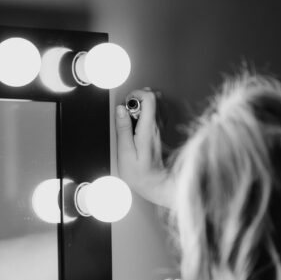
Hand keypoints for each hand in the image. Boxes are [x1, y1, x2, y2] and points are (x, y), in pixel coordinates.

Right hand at [115, 88, 174, 207]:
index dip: (136, 93)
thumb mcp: (125, 153)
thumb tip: (120, 110)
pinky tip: (137, 123)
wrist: (157, 186)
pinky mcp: (159, 135)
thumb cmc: (140, 174)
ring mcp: (160, 130)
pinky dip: (146, 113)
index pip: (149, 98)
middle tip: (126, 111)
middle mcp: (157, 127)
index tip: (125, 102)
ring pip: (156, 106)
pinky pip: (156, 115)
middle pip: (153, 99)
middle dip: (137, 98)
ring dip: (141, 105)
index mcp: (148, 128)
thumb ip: (123, 129)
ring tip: (130, 117)